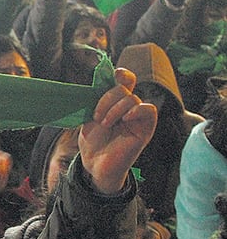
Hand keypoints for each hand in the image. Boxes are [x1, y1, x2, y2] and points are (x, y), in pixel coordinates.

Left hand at [79, 68, 156, 194]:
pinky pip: (149, 110)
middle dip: (107, 99)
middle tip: (97, 117)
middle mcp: (127, 108)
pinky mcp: (145, 129)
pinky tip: (125, 119)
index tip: (115, 74)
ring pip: (132, 98)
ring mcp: (137, 118)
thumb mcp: (89, 117)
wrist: (95, 164)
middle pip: (123, 89)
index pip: (126, 82)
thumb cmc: (92, 142)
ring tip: (105, 124)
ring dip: (115, 109)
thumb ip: (96, 100)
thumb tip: (100, 83)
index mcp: (115, 103)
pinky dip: (136, 110)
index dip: (123, 75)